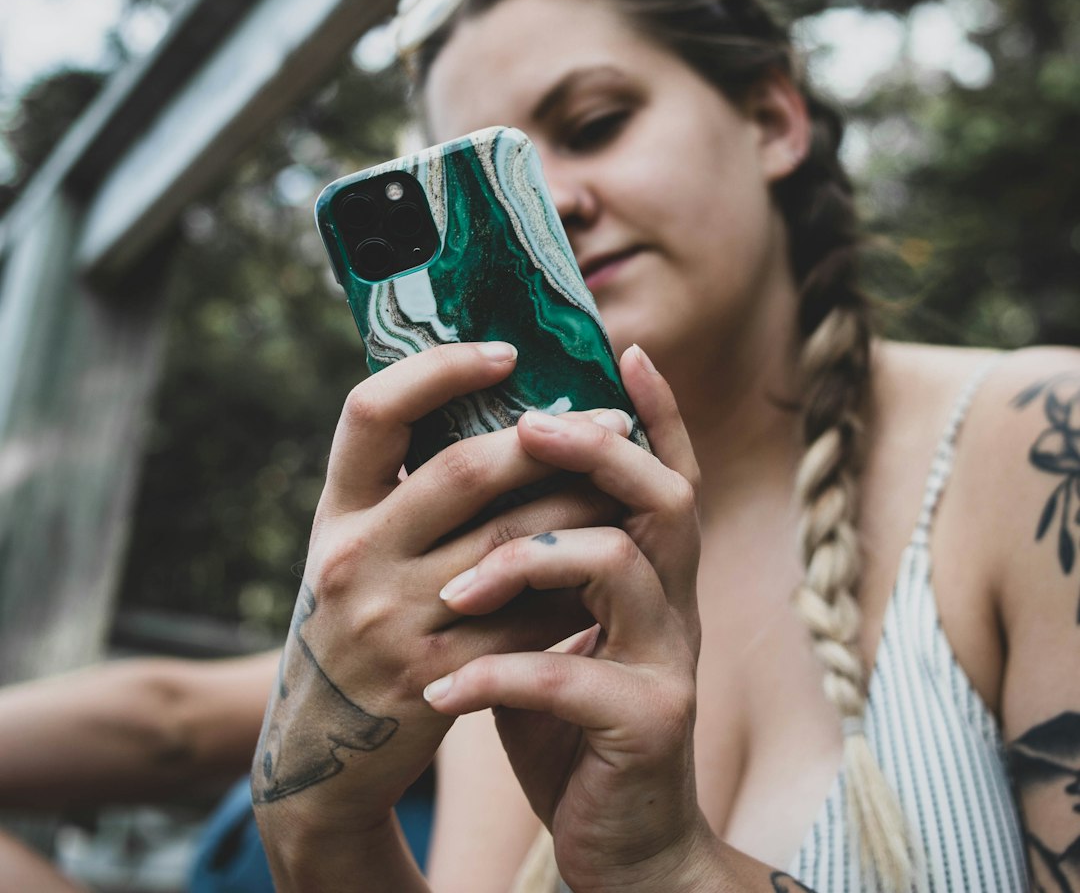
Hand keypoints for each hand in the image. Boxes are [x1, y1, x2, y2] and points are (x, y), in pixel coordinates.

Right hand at [251, 342, 628, 843]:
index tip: (507, 351)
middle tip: (612, 416)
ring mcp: (393, 621)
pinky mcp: (436, 678)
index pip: (371, 412)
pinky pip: (529, 617)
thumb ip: (402, 489)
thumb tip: (496, 404)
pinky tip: (617, 559)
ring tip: (630, 480)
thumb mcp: (355, 547)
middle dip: (549, 438)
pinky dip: (578, 584)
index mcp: (335, 512)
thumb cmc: (355, 622)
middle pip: (462, 470)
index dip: (439, 369)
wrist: (319, 751)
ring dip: (583, 505)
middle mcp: (355, 558)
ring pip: (514, 542)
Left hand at [425, 345, 719, 891]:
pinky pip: (567, 677)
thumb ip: (534, 570)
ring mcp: (670, 662)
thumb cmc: (570, 725)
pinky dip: (493, 677)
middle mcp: (677, 606)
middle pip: (663, 495)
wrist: (623, 844)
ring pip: (617, 566)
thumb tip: (468, 488)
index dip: (659, 412)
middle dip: (594, 449)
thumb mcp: (555, 634)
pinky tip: (441, 695)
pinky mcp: (648, 724)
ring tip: (455, 591)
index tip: (626, 352)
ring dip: (524, 561)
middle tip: (528, 424)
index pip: (670, 474)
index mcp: (654, 578)